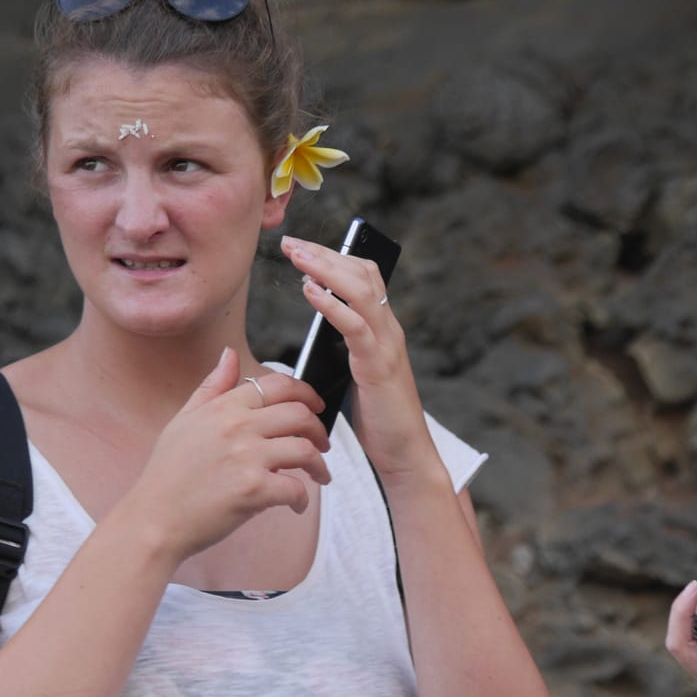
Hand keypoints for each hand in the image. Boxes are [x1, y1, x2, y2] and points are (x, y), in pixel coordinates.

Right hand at [123, 347, 331, 562]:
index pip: (278, 385)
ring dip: (320, 465)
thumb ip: (212, 387)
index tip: (316, 407)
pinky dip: (303, 499)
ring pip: (306, 450)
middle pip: (300, 414)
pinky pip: (296, 488)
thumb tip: (229, 355)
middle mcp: (237, 427)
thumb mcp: (184, 420)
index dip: (306, 393)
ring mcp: (246, 458)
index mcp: (223, 408)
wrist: (153, 519)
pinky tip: (295, 504)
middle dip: (320, 430)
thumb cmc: (167, 475)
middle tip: (322, 444)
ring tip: (319, 476)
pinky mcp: (253, 490)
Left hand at [281, 235, 440, 482]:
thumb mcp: (357, 375)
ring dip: (325, 269)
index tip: (303, 249)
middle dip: (324, 254)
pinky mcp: (378, 366)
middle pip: (362, 274)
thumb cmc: (379, 420)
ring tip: (296, 257)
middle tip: (290, 243)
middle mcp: (389, 331)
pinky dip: (332, 305)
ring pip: (360, 291)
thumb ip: (344, 351)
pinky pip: (355, 327)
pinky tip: (311, 292)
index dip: (335, 258)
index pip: (365, 278)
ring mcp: (387, 346)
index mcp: (383, 331)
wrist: (405, 454)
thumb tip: (319, 333)